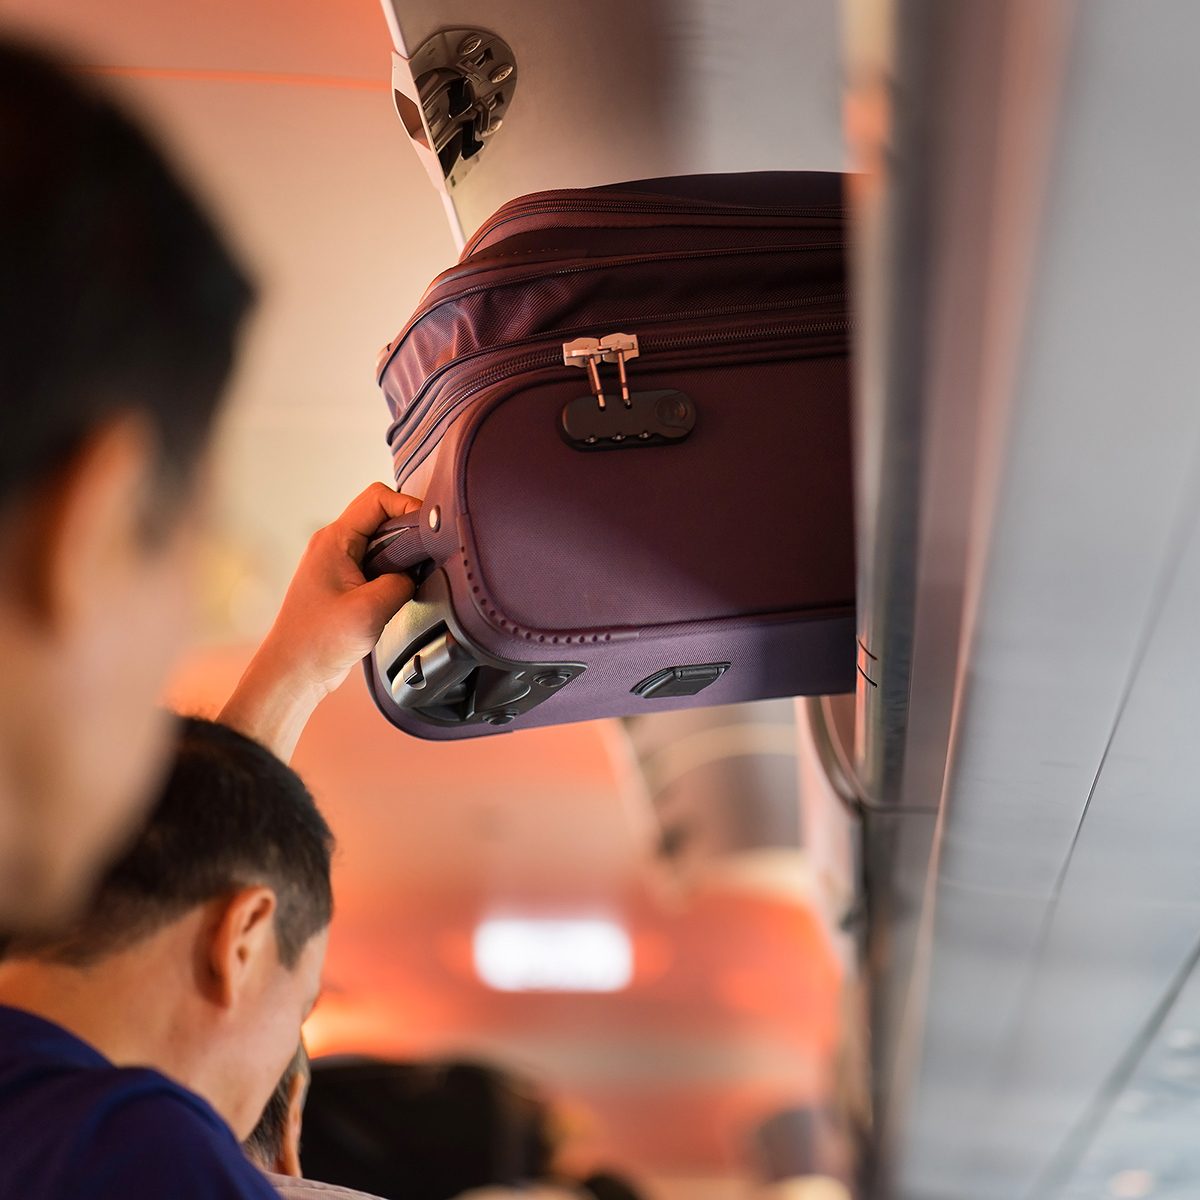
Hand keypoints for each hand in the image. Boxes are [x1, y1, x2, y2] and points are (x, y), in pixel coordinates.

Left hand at [219, 484, 420, 759]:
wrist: (295, 671)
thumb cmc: (318, 642)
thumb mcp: (370, 609)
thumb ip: (401, 583)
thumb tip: (417, 574)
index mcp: (333, 540)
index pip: (376, 498)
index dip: (407, 505)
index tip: (429, 526)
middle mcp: (334, 545)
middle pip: (382, 517)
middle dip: (409, 533)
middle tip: (428, 555)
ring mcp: (339, 564)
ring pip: (382, 542)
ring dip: (402, 556)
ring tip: (414, 577)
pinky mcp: (346, 583)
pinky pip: (377, 564)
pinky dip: (394, 572)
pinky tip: (401, 593)